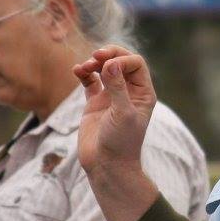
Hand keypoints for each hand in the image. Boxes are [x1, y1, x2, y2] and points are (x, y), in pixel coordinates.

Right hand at [72, 45, 156, 180]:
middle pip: (121, 61)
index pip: (136, 64)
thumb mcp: (123, 114)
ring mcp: (111, 96)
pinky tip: (76, 70)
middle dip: (109, 55)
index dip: (122, 59)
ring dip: (94, 63)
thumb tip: (111, 64)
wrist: (107, 166)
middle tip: (96, 55)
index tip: (108, 66)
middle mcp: (128, 92)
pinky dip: (83, 73)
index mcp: (143, 93)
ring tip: (83, 67)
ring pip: (104, 69)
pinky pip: (89, 81)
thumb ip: (118, 88)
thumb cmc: (121, 143)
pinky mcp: (95, 103)